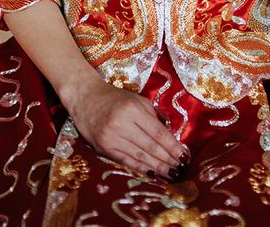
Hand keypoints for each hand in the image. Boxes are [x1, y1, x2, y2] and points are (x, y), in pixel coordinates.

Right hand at [63, 77, 189, 180]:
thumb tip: (170, 137)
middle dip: (168, 159)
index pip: (158, 133)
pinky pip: (125, 160)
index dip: (173, 146)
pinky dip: (140, 168)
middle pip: (150, 147)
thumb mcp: (137, 100)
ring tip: (171, 173)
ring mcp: (111, 137)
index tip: (184, 155)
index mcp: (133, 109)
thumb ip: (153, 116)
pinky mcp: (103, 148)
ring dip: (157, 166)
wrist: (85, 97)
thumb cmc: (114, 97)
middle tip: (180, 167)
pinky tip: (152, 173)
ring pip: (139, 156)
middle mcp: (121, 124)